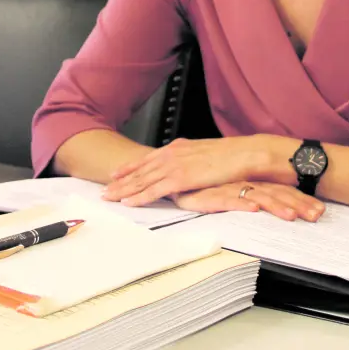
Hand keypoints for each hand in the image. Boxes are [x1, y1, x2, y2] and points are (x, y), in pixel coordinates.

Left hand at [102, 137, 265, 205]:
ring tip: (108, 197)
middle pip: (140, 170)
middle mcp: (172, 154)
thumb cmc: (231, 155)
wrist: (244, 153)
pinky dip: (139, 197)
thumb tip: (187, 165)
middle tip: (104, 189)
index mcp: (178, 147)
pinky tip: (128, 202)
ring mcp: (174, 166)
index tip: (116, 174)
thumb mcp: (206, 153)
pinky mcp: (180, 178)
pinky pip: (154, 190)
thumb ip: (191, 159)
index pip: (148, 158)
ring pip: (142, 180)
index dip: (130, 167)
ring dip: (123, 189)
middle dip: (120, 181)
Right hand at [174, 182, 324, 221]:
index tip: (320, 211)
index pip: (282, 190)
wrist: (175, 173)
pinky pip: (227, 199)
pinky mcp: (209, 193)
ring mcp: (228, 186)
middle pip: (276, 193)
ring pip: (257, 196)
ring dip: (275, 206)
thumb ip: (256, 194)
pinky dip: (240, 203)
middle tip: (316, 215)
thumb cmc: (204, 184)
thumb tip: (277, 206)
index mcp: (253, 181)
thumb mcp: (234, 189)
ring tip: (291, 216)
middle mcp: (244, 182)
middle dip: (298, 204)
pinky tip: (252, 208)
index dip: (301, 200)